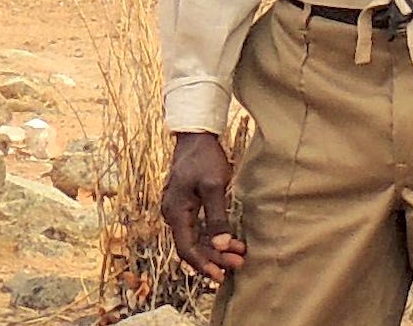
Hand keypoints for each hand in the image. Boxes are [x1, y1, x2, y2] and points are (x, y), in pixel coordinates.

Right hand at [160, 132, 246, 281]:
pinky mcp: (187, 205)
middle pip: (191, 246)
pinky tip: (230, 241)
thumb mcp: (214, 186)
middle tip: (238, 265)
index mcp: (175, 212)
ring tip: (239, 255)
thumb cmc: (204, 158)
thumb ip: (216, 217)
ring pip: (195, 238)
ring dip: (216, 249)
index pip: (186, 249)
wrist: (195, 136)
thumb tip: (220, 245)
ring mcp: (178, 210)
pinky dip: (213, 237)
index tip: (221, 275)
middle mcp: (173, 214)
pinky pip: (197, 228)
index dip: (203, 264)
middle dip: (215, 258)